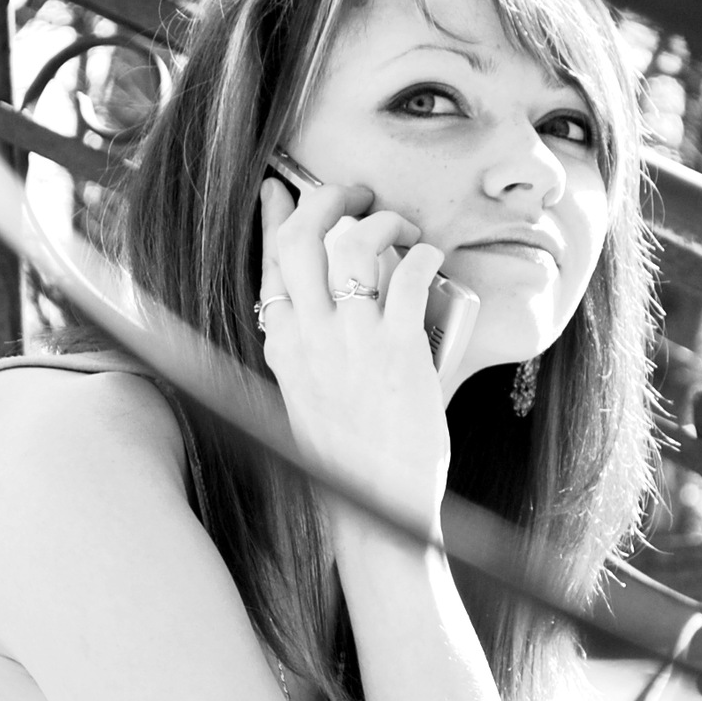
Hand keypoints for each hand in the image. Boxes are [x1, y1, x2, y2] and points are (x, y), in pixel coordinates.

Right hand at [256, 177, 453, 533]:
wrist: (377, 510)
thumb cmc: (351, 463)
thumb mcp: (307, 401)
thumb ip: (308, 355)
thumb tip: (323, 312)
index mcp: (283, 349)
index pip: (270, 263)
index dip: (277, 216)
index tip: (283, 190)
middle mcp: (309, 339)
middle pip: (304, 238)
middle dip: (328, 198)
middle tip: (356, 194)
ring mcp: (352, 343)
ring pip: (352, 244)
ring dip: (382, 221)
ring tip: (404, 228)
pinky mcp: (398, 352)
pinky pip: (408, 275)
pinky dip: (423, 253)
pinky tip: (432, 255)